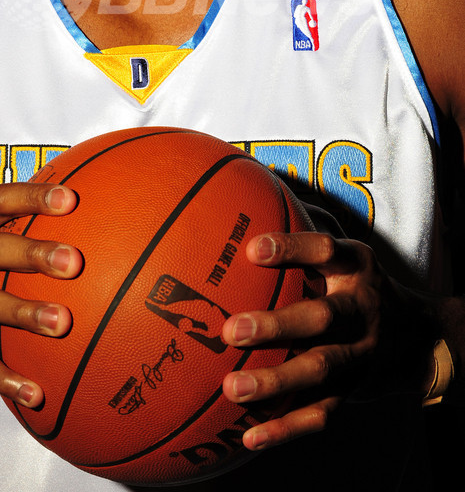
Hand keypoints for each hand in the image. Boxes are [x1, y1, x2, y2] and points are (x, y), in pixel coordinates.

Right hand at [0, 182, 81, 407]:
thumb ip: (23, 211)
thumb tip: (90, 190)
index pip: (0, 199)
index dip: (33, 197)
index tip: (69, 199)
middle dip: (33, 253)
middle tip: (73, 261)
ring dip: (24, 314)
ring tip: (62, 323)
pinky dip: (5, 376)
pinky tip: (36, 392)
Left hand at [220, 231, 435, 450]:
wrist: (415, 334)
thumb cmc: (352, 283)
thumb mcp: (341, 253)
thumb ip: (300, 240)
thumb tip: (241, 212)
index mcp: (354, 267)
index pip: (325, 250)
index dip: (291, 249)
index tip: (251, 250)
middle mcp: (361, 309)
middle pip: (322, 317)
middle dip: (277, 325)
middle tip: (231, 330)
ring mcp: (360, 353)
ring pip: (320, 369)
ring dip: (276, 381)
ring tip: (232, 387)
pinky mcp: (354, 390)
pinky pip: (321, 412)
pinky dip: (286, 427)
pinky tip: (250, 434)